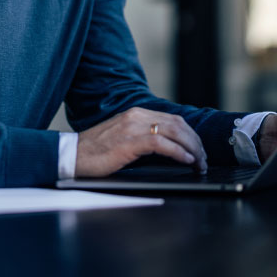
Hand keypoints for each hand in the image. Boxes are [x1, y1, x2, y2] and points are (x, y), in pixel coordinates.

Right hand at [76, 107, 207, 176]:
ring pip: (174, 131)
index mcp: (136, 114)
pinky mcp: (129, 142)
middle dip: (196, 142)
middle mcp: (136, 116)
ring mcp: (133, 127)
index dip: (190, 135)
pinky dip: (178, 152)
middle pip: (178, 124)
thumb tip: (168, 150)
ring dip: (192, 148)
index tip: (199, 150)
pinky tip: (186, 161)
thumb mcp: (123, 139)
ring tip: (199, 163)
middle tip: (203, 160)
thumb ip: (143, 138)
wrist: (72, 154)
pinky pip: (161, 143)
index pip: (173, 120)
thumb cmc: (95, 152)